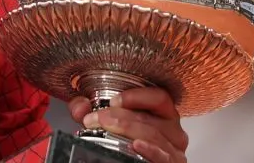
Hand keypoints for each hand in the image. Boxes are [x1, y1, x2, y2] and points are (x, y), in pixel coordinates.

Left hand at [68, 88, 187, 161]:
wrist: (128, 162)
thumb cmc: (124, 145)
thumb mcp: (107, 125)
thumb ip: (90, 112)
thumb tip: (80, 106)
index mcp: (162, 115)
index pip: (159, 98)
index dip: (137, 96)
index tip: (113, 101)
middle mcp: (172, 131)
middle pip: (150, 117)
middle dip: (119, 116)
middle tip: (96, 118)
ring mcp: (173, 150)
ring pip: (153, 135)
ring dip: (126, 129)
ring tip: (105, 128)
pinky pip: (164, 157)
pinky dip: (150, 150)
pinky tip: (136, 145)